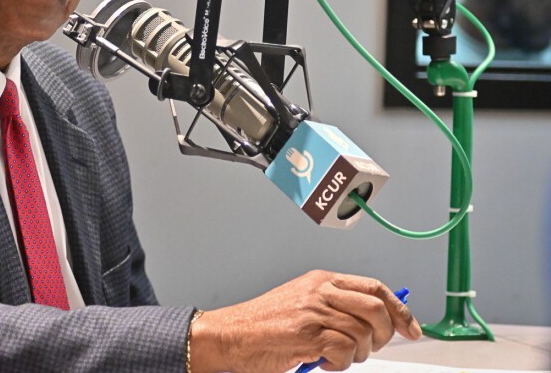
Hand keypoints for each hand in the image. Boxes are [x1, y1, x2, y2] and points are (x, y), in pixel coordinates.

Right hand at [189, 270, 421, 372]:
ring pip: (363, 334)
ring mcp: (314, 311)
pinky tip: (322, 362)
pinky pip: (345, 352)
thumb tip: (375, 323)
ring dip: (356, 355)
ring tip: (335, 357)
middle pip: (376, 309)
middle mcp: (320, 291)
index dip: (400, 309)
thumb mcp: (302, 303)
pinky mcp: (307, 334)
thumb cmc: (264, 324)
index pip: (375, 288)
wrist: (230, 334)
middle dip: (384, 335)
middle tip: (369, 350)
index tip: (412, 328)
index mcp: (321, 280)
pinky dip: (339, 364)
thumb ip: (334, 306)